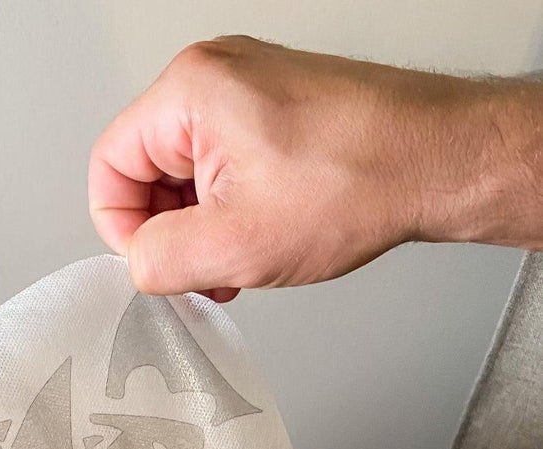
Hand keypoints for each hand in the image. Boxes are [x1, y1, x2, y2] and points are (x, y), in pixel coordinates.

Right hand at [89, 36, 519, 297]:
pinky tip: (263, 239)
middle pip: (148, 170)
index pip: (110, 167)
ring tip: (244, 259)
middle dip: (171, 233)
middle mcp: (215, 76)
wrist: (439, 161)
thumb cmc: (358, 181)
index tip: (158, 267)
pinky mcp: (276, 109)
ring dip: (205, 229)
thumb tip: (139, 265)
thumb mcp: (234, 245)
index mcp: (190, 91)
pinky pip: (226, 167)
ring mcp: (248, 89)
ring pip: (188, 175)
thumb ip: (160, 261)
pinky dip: (234, 211)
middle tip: (208, 271)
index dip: (124, 232)